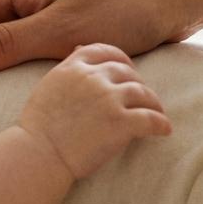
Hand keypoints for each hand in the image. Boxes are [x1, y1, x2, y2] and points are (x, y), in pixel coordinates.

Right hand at [17, 43, 171, 179]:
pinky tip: (164, 130)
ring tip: (157, 113)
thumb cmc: (38, 127)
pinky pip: (151, 118)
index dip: (120, 59)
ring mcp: (109, 99)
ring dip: (153, 103)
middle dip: (137, 82)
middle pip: (126, 71)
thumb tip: (79, 48)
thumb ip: (67, 68)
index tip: (127, 69)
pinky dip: (161, 124)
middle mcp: (93, 78)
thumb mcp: (48, 86)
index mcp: (73, 68)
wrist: (39, 155)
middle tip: (142, 97)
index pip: (104, 51)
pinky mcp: (121, 122)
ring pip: (143, 92)